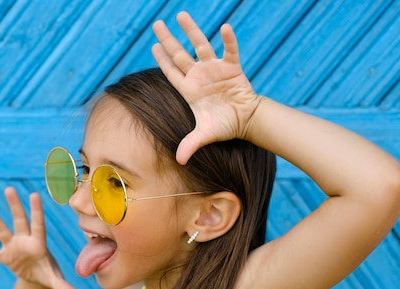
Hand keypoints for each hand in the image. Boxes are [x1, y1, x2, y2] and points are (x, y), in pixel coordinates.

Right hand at [0, 187, 80, 288]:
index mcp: (39, 243)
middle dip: (15, 206)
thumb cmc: (49, 273)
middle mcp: (25, 240)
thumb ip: (64, 287)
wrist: (38, 277)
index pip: (38, 224)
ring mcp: (13, 247)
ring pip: (3, 231)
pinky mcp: (5, 257)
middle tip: (10, 189)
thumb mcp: (56, 280)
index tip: (34, 194)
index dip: (36, 210)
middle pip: (20, 220)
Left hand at [152, 12, 260, 163]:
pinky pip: (230, 50)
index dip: (162, 59)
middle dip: (168, 39)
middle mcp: (199, 76)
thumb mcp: (204, 135)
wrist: (246, 121)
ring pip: (200, 46)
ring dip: (191, 31)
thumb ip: (190, 145)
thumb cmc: (223, 126)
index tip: (153, 45)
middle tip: (157, 24)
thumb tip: (179, 161)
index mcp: (189, 89)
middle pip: (180, 54)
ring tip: (181, 15)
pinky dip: (228, 40)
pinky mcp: (232, 67)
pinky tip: (225, 27)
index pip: (171, 71)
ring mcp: (215, 69)